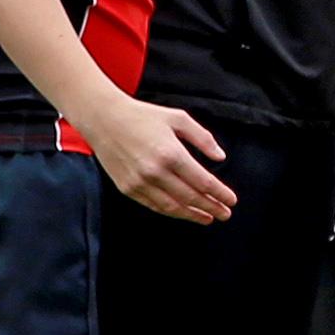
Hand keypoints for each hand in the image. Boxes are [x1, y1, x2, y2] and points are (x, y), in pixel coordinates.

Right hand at [93, 98, 234, 222]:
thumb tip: (220, 157)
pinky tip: (183, 212)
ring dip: (192, 215)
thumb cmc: (142, 116)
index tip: (231, 200)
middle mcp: (155, 172)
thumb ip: (202, 138)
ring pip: (172, 207)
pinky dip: (171, 212)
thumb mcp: (178, 119)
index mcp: (171, 153)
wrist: (104, 119)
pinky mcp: (127, 188)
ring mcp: (139, 182)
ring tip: (208, 218)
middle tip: (225, 214)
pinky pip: (154, 206)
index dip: (220, 193)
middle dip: (211, 207)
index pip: (203, 181)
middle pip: (190, 197)